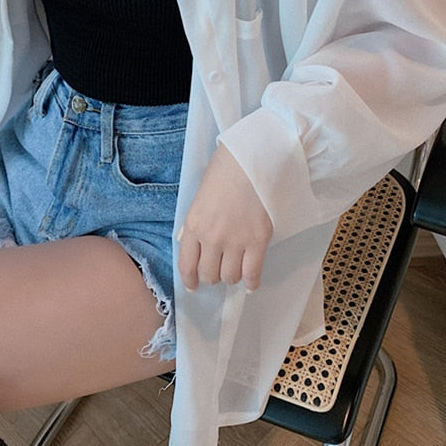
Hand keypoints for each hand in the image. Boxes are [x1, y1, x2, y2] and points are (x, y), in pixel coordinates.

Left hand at [178, 144, 272, 291]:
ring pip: (230, 277)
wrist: (250, 159)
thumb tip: (194, 244)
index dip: (191, 280)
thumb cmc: (224, 171)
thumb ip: (196, 223)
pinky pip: (252, 273)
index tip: (195, 286)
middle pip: (209, 275)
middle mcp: (211, 238)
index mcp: (193, 225)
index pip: (187, 265)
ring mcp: (236, 241)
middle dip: (212, 276)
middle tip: (218, 270)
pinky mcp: (258, 241)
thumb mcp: (200, 197)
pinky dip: (251, 282)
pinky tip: (251, 282)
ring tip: (235, 269)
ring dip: (231, 277)